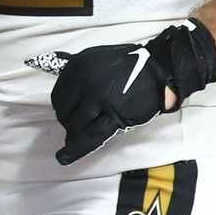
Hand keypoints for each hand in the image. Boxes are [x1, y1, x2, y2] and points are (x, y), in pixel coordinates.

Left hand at [30, 20, 215, 165]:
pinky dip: (76, 149)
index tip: (65, 113)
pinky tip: (66, 157)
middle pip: (64, 111)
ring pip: (76, 125)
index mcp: (77, 66)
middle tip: (74, 127)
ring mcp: (99, 98)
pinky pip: (92, 136)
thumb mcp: (95, 57)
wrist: (160, 68)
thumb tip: (55, 82)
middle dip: (67, 122)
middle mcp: (85, 81)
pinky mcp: (115, 114)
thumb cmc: (129, 64)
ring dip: (72, 136)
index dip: (60, 108)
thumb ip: (76, 70)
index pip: (58, 95)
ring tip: (70, 144)